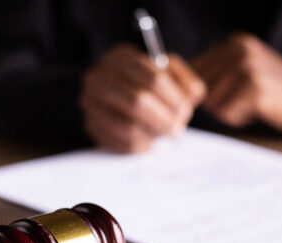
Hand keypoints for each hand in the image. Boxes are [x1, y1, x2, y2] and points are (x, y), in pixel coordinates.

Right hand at [80, 44, 205, 152]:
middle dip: (164, 119)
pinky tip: (149, 141)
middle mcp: (99, 76)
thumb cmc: (150, 85)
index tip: (185, 110)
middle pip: (138, 101)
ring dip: (152, 134)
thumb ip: (185, 82)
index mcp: (121, 57)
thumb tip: (191, 97)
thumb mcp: (170, 74)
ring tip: (163, 134)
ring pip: (128, 126)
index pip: (153, 78)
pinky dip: (141, 146)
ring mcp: (90, 102)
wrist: (119, 98)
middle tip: (177, 129)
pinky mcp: (90, 125)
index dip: (174, 98)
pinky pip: (120, 143)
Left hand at [191, 32, 281, 132]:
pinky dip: (237, 118)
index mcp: (233, 43)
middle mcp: (240, 50)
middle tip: (240, 100)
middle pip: (200, 88)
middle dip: (215, 102)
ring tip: (249, 104)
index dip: (201, 91)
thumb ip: (213, 72)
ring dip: (227, 111)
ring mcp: (249, 68)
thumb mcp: (241, 70)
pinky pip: (226, 113)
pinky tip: (255, 111)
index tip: (222, 95)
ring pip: (212, 102)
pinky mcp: (255, 89)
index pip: (194, 70)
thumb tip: (177, 88)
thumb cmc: (267, 90)